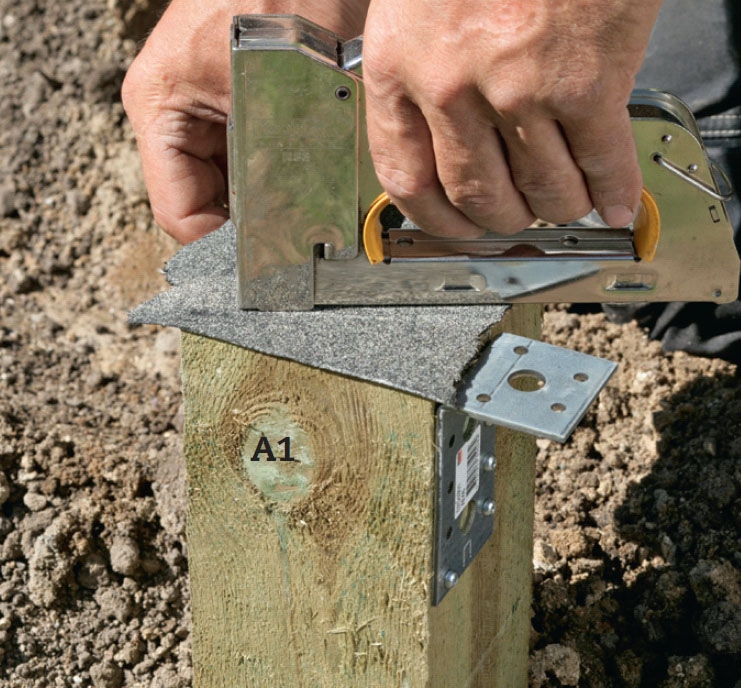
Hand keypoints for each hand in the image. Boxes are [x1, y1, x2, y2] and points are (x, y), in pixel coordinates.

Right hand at [122, 0, 368, 242]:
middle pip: (206, 205)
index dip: (227, 245)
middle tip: (300, 239)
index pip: (182, 216)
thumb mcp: (276, 90)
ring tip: (310, 210)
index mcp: (160, 111)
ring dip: (268, 203)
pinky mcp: (231, 109)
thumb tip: (285, 236)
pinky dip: (278, 179)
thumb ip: (274, 168)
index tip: (273, 257)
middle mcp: (173, 116)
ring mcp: (201, 113)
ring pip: (230, 189)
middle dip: (252, 224)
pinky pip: (249, 164)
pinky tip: (309, 183)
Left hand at [362, 0, 663, 236]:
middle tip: (521, 217)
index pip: (407, 178)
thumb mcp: (418, 7)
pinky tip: (616, 202)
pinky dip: (612, 191)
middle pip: (478, 196)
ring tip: (567, 203)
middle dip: (505, 219)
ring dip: (560, 207)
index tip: (456, 227)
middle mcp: (451, 85)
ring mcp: (518, 89)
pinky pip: (599, 164)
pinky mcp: (584, 83)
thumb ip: (424, 77)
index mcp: (400, 66)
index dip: (436, 219)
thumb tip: (446, 145)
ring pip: (541, 190)